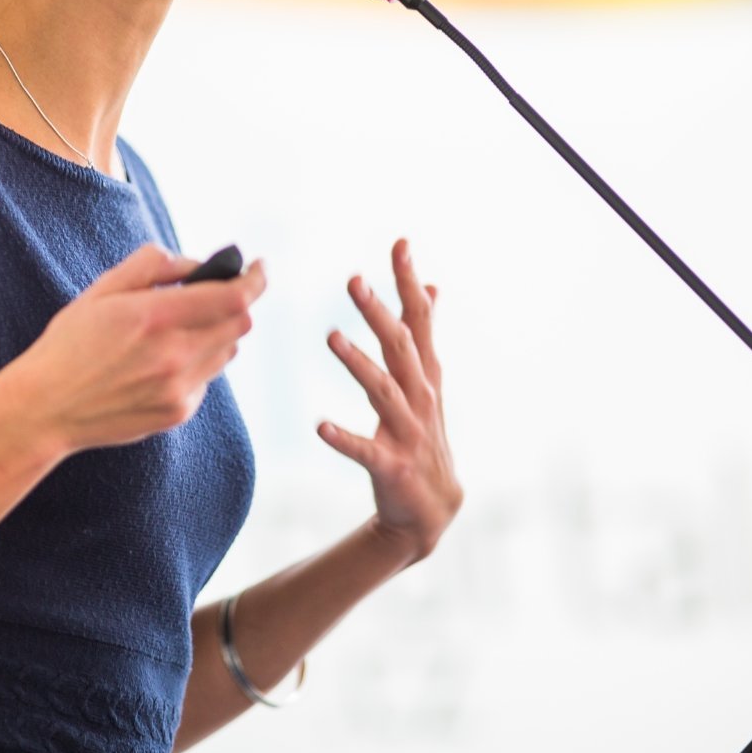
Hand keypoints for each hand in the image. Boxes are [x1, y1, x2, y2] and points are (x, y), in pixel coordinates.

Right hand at [20, 242, 265, 454]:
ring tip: (180, 329)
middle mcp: (175, 355)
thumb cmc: (69, 344)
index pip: (235, 297)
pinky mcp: (178, 412)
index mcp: (155, 316)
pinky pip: (207, 378)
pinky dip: (197, 362)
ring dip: (217, 333)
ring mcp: (180, 388)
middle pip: (240, 324)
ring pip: (227, 351)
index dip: (256, 279)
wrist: (45, 408)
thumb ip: (152, 266)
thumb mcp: (102, 290)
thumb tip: (195, 264)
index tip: (259, 266)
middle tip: (215, 294)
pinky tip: (161, 362)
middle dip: (235, 303)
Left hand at [320, 237, 462, 565]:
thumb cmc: (423, 435)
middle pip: (400, 348)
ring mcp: (408, 432)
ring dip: (358, 364)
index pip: (420, 320)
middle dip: (379, 313)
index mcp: (425, 375)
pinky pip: (365, 451)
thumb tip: (432, 286)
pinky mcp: (392, 467)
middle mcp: (421, 397)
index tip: (400, 243)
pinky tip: (319, 427)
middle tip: (354, 280)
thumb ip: (425, 334)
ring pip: (383, 392)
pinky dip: (344, 438)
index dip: (409, 282)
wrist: (432, 509)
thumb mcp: (428, 381)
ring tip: (331, 337)